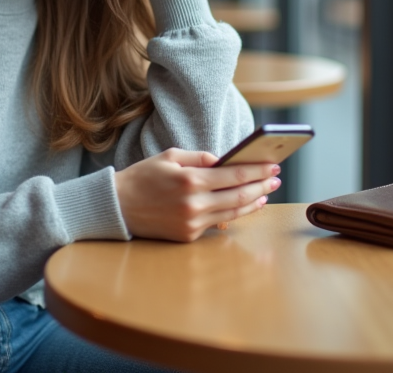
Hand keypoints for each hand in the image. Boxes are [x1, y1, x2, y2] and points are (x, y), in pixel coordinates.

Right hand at [114, 148, 280, 241]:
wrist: (117, 207)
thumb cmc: (143, 177)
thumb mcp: (170, 156)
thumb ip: (200, 158)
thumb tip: (225, 161)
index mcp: (190, 180)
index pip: (234, 175)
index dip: (257, 170)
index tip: (272, 164)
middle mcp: (194, 204)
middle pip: (239, 196)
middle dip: (261, 186)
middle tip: (276, 178)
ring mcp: (192, 223)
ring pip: (232, 213)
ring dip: (253, 202)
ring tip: (266, 193)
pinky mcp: (188, 236)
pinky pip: (217, 223)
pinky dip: (234, 214)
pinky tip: (244, 206)